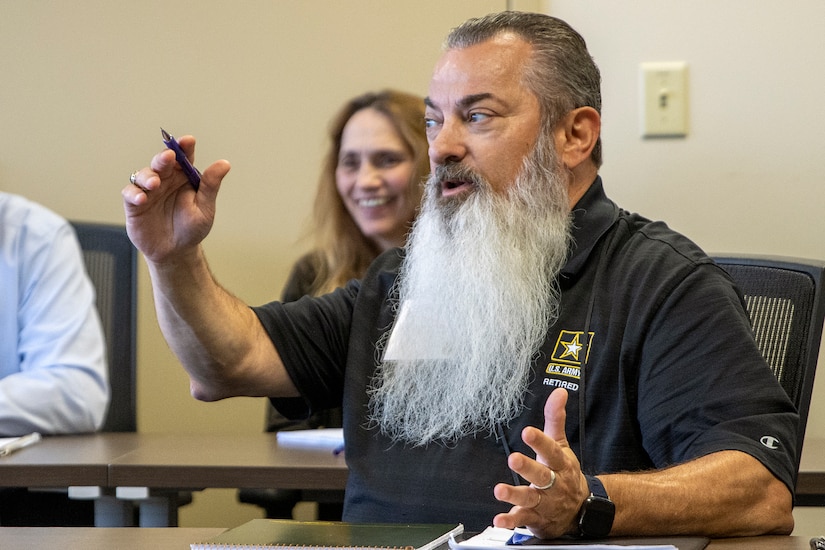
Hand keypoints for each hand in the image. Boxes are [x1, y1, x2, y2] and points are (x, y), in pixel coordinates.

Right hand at [122, 135, 230, 263]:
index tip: (188, 141)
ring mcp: (149, 191)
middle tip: (168, 157)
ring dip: (148, 176)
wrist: (176, 252)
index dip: (184, 147)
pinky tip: (143, 198)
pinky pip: (130, 192)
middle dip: (164, 158)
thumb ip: (210, 186)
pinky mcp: (135, 204)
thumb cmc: (191, 229)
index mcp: (183, 178)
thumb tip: (224, 164)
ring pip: (143, 174)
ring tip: (155, 184)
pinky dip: (134, 193)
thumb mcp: (205, 208)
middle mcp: (165, 180)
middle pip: (161, 162)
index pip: (184, 157)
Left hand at [492, 388, 588, 538]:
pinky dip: (510, 521)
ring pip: (530, 498)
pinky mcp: (535, 517)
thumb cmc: (565, 472)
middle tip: (513, 459)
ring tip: (499, 490)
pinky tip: (499, 519)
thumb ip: (556, 419)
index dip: (540, 441)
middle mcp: (553, 484)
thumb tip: (559, 392)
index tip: (528, 432)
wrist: (580, 510)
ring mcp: (545, 502)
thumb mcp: (562, 444)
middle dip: (527, 468)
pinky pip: (522, 519)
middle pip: (541, 475)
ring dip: (514, 495)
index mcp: (560, 464)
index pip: (551, 450)